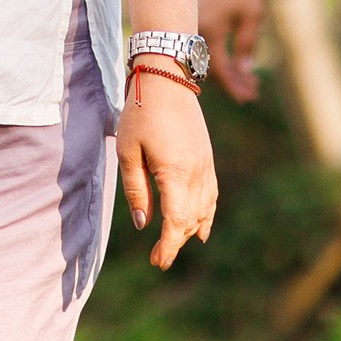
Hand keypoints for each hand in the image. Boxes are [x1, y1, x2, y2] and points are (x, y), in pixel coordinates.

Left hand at [117, 63, 219, 268]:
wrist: (167, 79)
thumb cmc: (141, 113)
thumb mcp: (128, 151)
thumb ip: (135, 189)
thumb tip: (143, 224)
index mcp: (175, 173)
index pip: (176, 221)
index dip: (168, 245)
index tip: (158, 261)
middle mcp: (196, 173)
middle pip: (191, 220)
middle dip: (176, 242)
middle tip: (160, 258)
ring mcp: (206, 165)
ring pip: (205, 209)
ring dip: (191, 229)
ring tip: (176, 244)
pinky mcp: (207, 157)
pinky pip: (212, 194)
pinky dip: (207, 213)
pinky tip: (201, 226)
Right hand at [201, 0, 266, 102]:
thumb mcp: (252, 15)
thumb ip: (247, 44)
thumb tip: (244, 71)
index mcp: (210, 31)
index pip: (219, 69)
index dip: (233, 85)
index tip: (248, 97)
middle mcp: (196, 31)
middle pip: (209, 70)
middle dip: (232, 83)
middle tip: (253, 92)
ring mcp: (193, 27)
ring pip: (205, 61)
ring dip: (225, 73)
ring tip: (249, 80)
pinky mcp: (194, 23)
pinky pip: (203, 50)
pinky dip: (218, 59)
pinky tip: (235, 64)